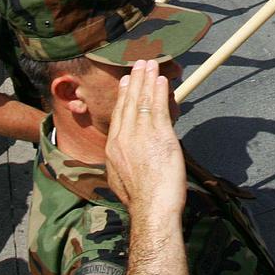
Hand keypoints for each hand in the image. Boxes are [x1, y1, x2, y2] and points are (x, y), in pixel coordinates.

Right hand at [103, 61, 186, 223]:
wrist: (150, 209)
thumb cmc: (141, 201)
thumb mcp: (121, 179)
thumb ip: (122, 162)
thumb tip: (126, 159)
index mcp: (113, 148)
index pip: (118, 115)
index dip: (123, 97)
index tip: (125, 83)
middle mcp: (124, 138)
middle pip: (129, 103)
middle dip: (134, 81)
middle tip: (138, 64)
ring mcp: (141, 136)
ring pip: (143, 102)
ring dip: (147, 81)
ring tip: (150, 65)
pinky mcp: (160, 136)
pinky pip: (159, 108)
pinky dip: (160, 92)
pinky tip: (162, 81)